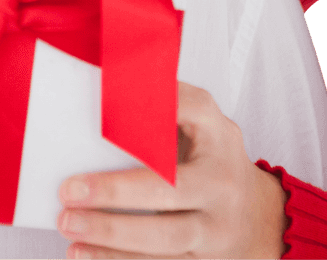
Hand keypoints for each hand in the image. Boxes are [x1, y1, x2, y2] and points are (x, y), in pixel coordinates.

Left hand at [57, 83, 287, 258]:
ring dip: (110, 234)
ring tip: (67, 224)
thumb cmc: (210, 156)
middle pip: (170, 190)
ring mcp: (218, 228)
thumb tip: (109, 85)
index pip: (187, 111)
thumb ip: (166, 102)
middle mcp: (222, 182)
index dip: (153, 110)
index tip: (107, 113)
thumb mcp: (201, 120)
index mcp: (218, 134)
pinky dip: (117, 259)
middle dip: (116, 192)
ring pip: (164, 237)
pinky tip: (80, 253)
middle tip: (69, 190)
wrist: (259, 215)